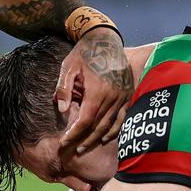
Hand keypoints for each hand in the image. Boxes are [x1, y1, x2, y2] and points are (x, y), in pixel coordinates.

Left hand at [55, 28, 132, 152]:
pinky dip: (114, 130)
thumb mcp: (68, 67)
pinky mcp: (128, 94)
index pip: (86, 120)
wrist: (105, 39)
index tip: (64, 142)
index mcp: (97, 91)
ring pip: (111, 124)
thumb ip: (64, 88)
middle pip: (98, 126)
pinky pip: (122, 117)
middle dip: (85, 140)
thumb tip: (62, 110)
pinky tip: (105, 137)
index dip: (75, 133)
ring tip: (86, 147)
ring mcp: (123, 96)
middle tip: (74, 150)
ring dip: (98, 138)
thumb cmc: (84, 53)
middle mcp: (113, 96)